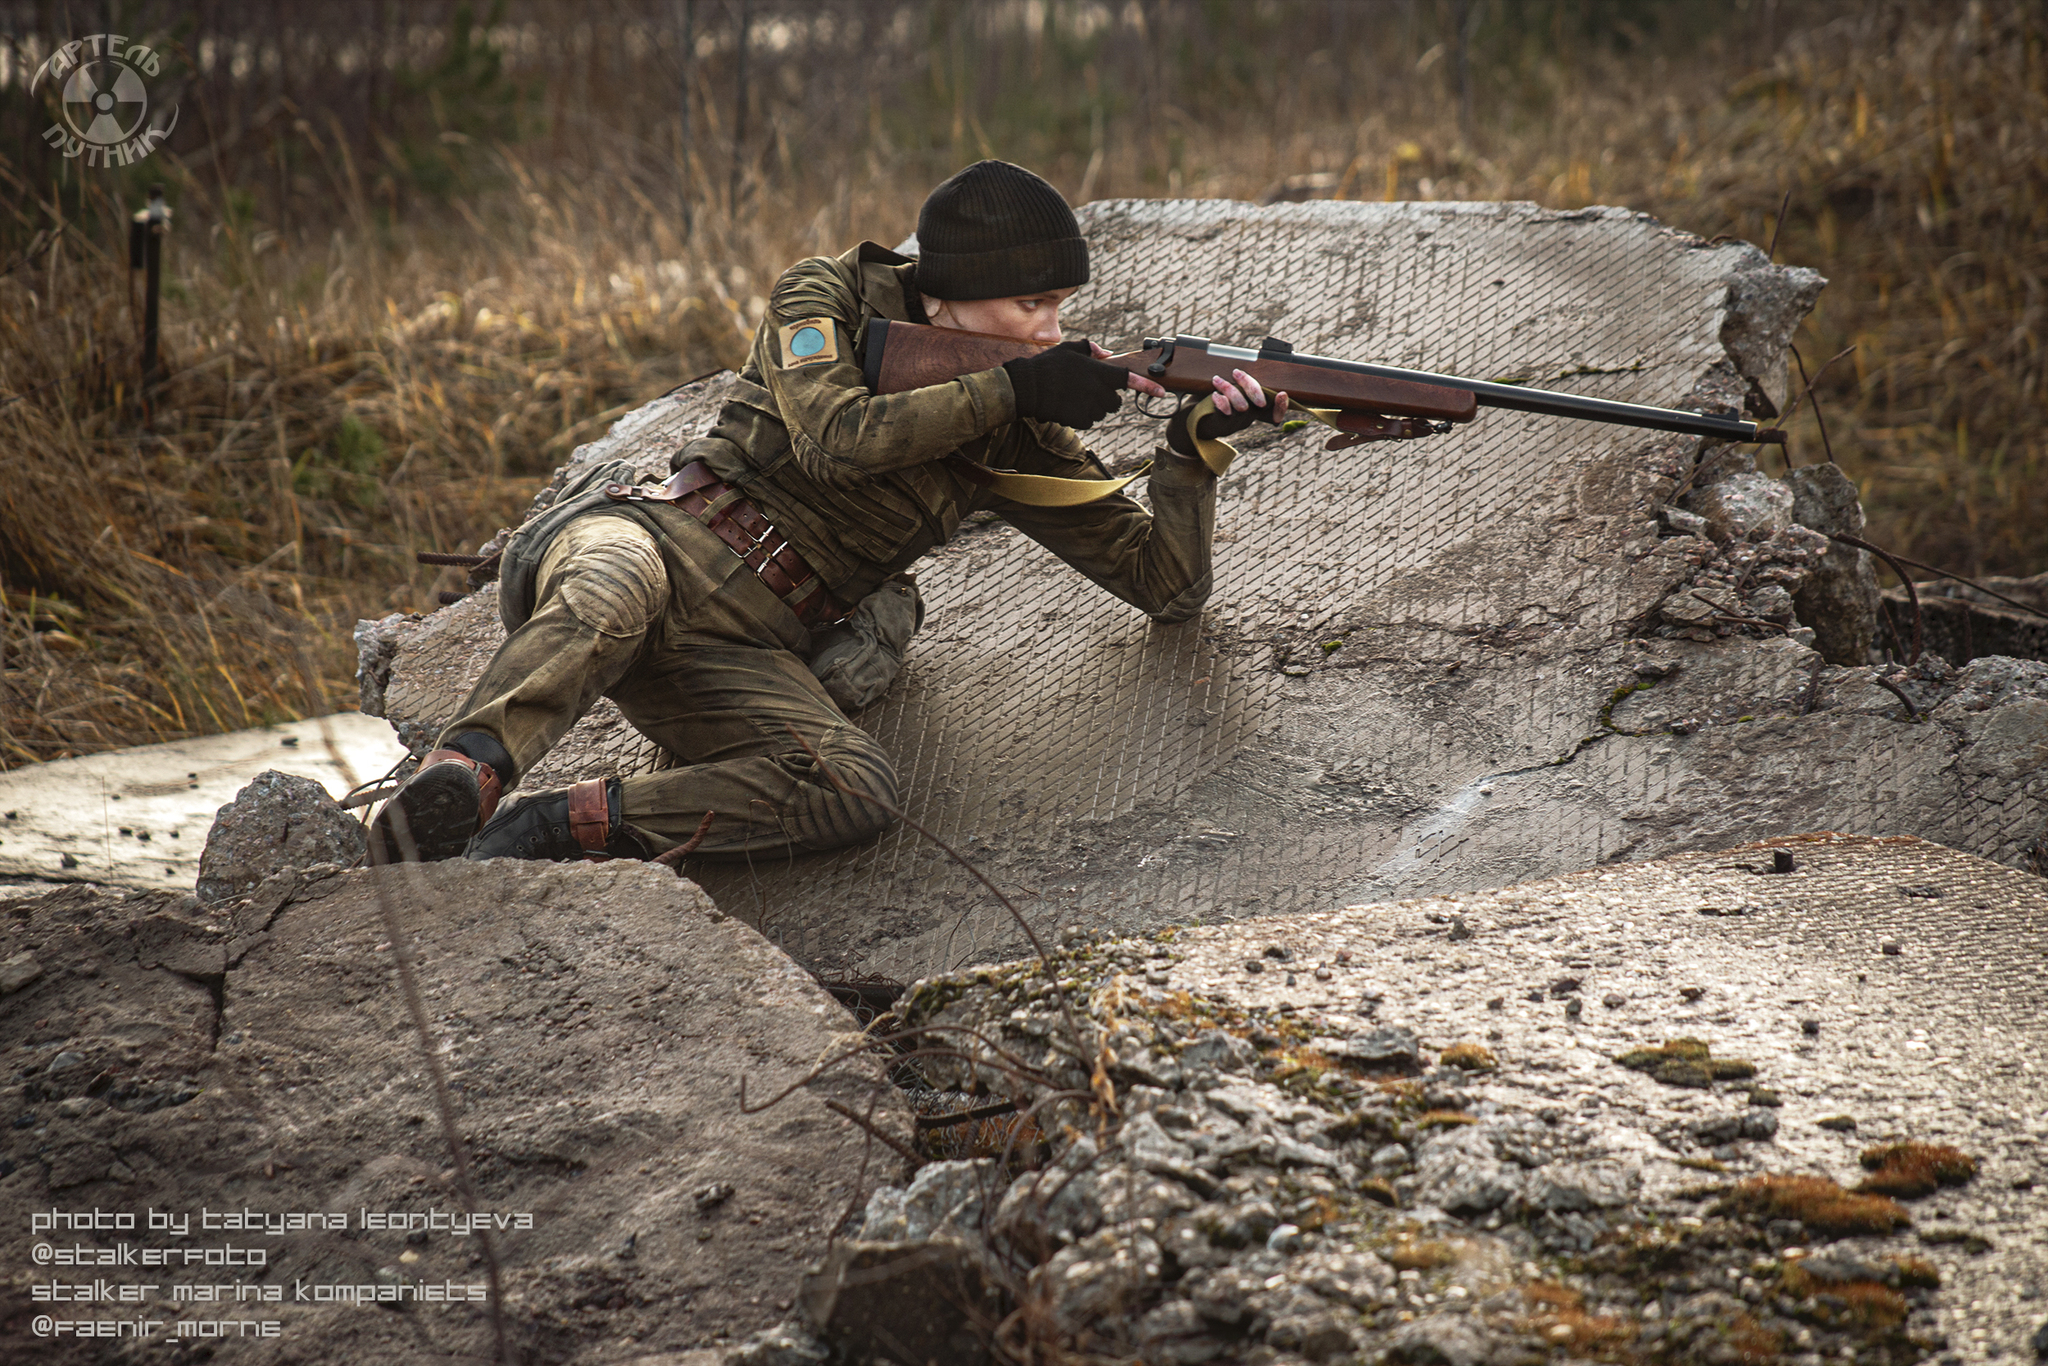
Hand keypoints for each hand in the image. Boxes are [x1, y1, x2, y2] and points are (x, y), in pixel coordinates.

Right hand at [1002, 340, 1137, 429]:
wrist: (1027, 387)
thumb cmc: (1047, 365)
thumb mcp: (1069, 348)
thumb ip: (1091, 349)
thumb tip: (1107, 353)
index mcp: (1097, 371)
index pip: (1128, 378)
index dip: (1147, 386)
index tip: (1162, 392)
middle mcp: (1096, 390)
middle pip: (1115, 401)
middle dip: (1107, 398)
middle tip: (1089, 390)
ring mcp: (1089, 406)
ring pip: (1102, 412)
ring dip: (1094, 407)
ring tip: (1073, 397)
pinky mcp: (1080, 419)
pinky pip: (1090, 421)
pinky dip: (1082, 416)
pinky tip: (1068, 406)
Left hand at [1166, 368, 1290, 457]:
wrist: (1187, 422)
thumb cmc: (1208, 402)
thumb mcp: (1225, 390)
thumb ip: (1237, 383)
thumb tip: (1239, 367)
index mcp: (1252, 410)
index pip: (1274, 412)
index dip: (1281, 406)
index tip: (1282, 394)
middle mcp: (1247, 418)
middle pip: (1259, 404)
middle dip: (1249, 386)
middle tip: (1237, 373)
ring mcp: (1235, 424)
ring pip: (1242, 407)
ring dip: (1229, 390)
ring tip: (1216, 380)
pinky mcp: (1222, 426)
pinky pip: (1227, 414)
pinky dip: (1221, 402)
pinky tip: (1214, 395)